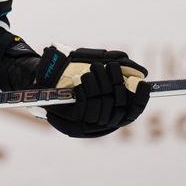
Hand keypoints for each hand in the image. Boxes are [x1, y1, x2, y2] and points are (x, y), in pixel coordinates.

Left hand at [32, 46, 149, 136]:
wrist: (42, 75)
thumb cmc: (71, 68)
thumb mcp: (94, 62)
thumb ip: (118, 65)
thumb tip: (141, 72)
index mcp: (110, 108)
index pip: (134, 111)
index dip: (141, 99)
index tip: (144, 83)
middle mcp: (102, 120)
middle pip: (120, 103)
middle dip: (115, 81)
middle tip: (107, 66)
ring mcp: (87, 124)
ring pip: (103, 103)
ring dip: (98, 83)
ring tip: (91, 70)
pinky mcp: (72, 122)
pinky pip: (86, 107)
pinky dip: (85, 90)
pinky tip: (80, 81)